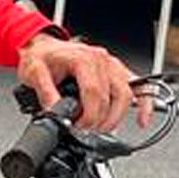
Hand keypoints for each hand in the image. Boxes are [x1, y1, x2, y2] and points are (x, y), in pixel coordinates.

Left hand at [15, 33, 149, 132]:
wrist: (44, 47)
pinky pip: (138, 86)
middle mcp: (102, 59)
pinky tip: (142, 119)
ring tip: (102, 128)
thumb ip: (46, 93)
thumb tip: (56, 113)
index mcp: (83, 58)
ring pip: (126, 94)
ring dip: (117, 117)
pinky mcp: (117, 71)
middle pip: (113, 96)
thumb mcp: (34, 73)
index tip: (79, 127)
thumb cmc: (42, 57)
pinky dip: (144, 103)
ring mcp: (112, 65)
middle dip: (102, 120)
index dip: (89, 115)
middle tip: (87, 131)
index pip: (95, 92)